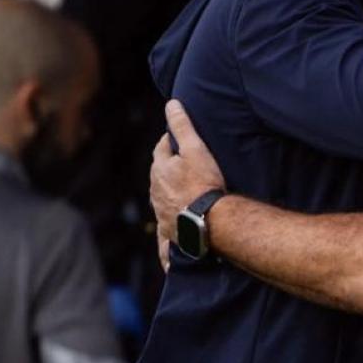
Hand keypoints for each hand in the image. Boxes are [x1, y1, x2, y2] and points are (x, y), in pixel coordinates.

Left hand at [149, 99, 227, 265]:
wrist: (208, 222)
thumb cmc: (203, 184)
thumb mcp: (195, 149)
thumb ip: (182, 126)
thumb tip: (171, 104)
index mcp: (159, 170)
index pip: (162, 149)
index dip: (171, 141)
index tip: (180, 139)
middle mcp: (155, 192)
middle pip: (159, 175)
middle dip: (168, 169)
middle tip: (184, 165)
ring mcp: (160, 214)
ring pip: (160, 202)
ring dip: (167, 198)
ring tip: (181, 196)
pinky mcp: (169, 234)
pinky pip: (165, 239)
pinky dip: (166, 243)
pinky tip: (167, 258)